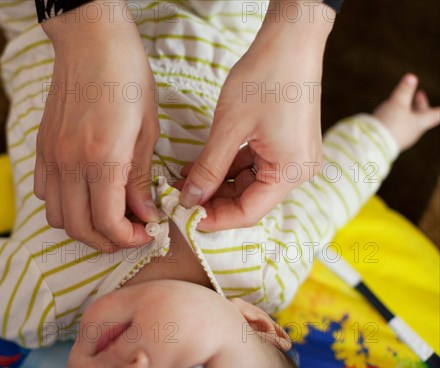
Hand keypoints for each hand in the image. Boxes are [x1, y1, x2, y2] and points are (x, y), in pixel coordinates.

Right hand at [35, 1, 159, 252]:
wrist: (91, 41)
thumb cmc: (126, 77)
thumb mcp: (146, 129)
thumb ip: (140, 178)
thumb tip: (145, 214)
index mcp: (103, 158)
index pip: (108, 223)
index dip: (128, 239)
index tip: (146, 233)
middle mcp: (70, 163)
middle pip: (79, 228)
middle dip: (106, 241)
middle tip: (129, 235)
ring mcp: (51, 156)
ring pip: (57, 216)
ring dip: (83, 226)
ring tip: (108, 217)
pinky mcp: (41, 148)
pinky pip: (43, 193)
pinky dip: (64, 205)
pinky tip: (85, 194)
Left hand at [179, 0, 333, 230]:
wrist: (290, 39)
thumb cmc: (265, 77)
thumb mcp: (229, 127)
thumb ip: (209, 169)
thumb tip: (189, 200)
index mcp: (292, 171)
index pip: (249, 212)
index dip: (214, 219)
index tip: (184, 217)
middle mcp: (298, 170)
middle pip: (249, 200)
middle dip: (212, 201)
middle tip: (178, 199)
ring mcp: (293, 157)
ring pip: (248, 184)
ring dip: (216, 184)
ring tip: (183, 183)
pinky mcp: (285, 145)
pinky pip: (253, 166)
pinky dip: (227, 168)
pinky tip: (200, 168)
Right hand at [373, 73, 439, 150]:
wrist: (373, 145)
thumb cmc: (389, 123)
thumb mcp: (397, 103)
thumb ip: (404, 91)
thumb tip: (412, 76)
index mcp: (420, 123)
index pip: (436, 114)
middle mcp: (414, 132)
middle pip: (422, 117)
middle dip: (419, 104)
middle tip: (419, 94)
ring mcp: (403, 139)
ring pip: (409, 123)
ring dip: (407, 113)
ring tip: (401, 104)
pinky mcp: (390, 143)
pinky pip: (398, 129)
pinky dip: (397, 121)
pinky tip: (388, 118)